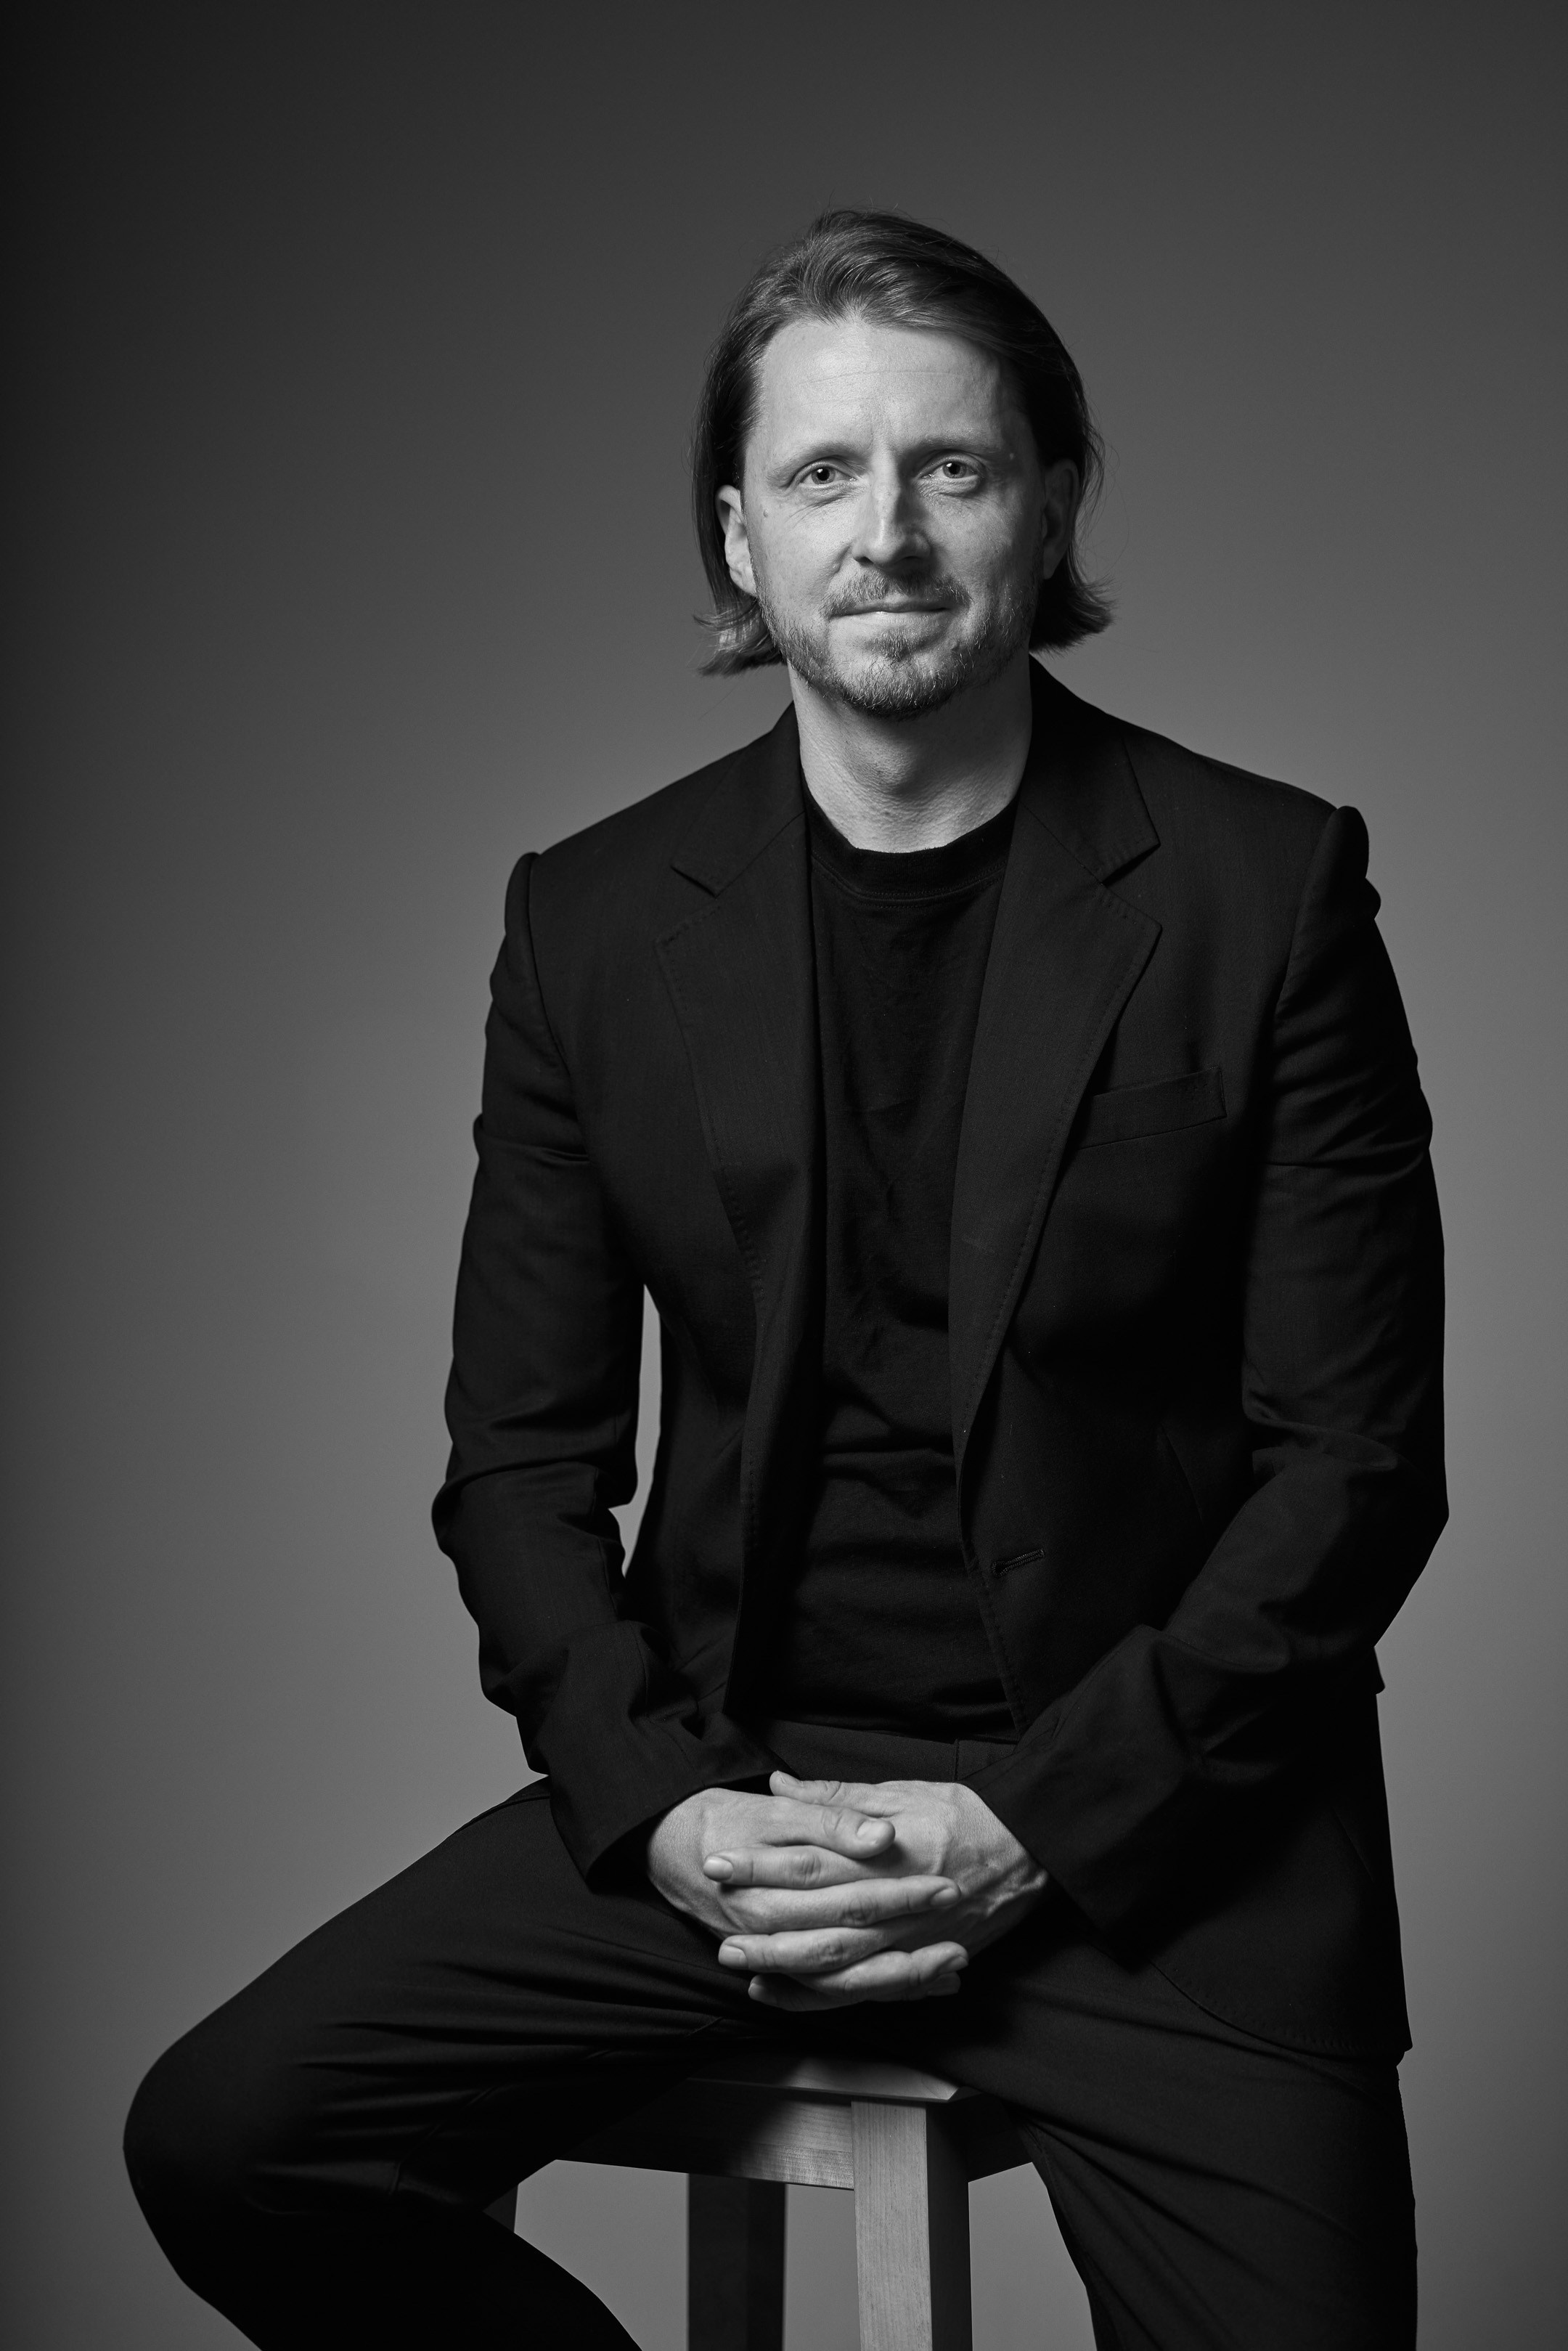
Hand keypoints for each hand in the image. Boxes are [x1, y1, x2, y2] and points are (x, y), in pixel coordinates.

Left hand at [707, 1773, 1046, 2011]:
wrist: (1030, 1852)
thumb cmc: (965, 1815)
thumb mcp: (902, 1791)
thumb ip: (837, 1796)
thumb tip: (780, 1785)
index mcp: (883, 1856)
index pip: (809, 1862)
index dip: (760, 1865)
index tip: (718, 1862)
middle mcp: (892, 1906)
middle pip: (815, 1922)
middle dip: (760, 1926)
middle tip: (714, 1925)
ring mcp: (906, 1942)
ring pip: (836, 1966)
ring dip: (783, 1968)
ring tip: (738, 1963)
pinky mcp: (919, 1963)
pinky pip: (864, 1990)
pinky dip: (822, 1997)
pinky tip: (785, 1993)